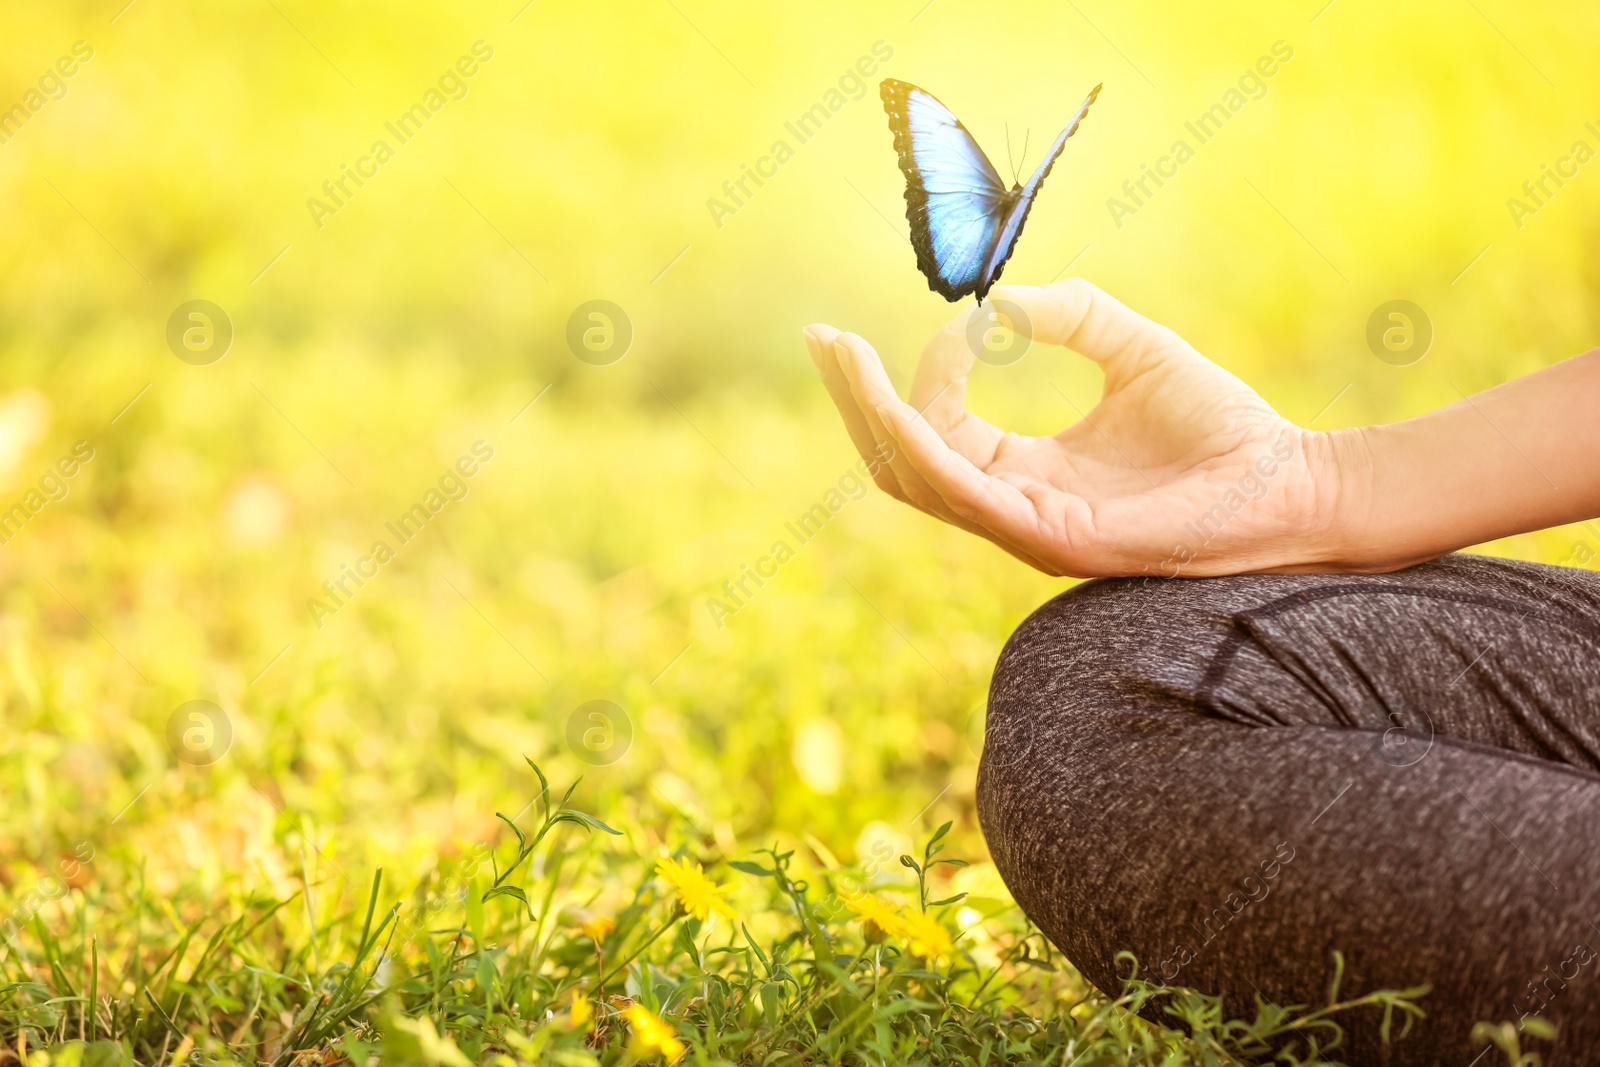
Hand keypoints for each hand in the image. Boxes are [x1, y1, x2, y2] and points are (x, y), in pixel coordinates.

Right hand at [803, 278, 1344, 578]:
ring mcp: (1025, 530)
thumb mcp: (1135, 348)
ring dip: (871, 413)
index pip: (938, 427)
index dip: (934, 366)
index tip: (970, 315)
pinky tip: (906, 395)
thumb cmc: (1224, 429)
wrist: (1292, 482)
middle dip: (855, 398)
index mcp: (1025, 473)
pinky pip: (962, 492)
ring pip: (914, 478)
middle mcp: (1013, 507)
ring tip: (841, 353)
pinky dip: (924, 440)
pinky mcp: (1050, 537)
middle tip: (821, 337)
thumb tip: (1000, 302)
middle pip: (900, 461)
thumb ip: (1072, 314)